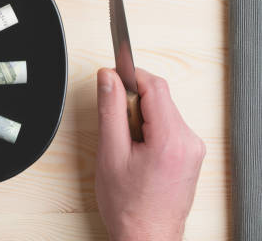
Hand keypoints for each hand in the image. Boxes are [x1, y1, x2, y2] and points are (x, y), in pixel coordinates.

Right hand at [95, 68, 204, 240]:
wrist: (146, 236)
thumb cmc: (128, 205)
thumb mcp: (110, 153)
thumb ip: (110, 109)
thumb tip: (108, 78)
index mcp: (170, 139)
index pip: (154, 86)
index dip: (130, 76)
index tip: (112, 77)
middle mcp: (189, 141)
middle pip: (159, 97)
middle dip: (133, 101)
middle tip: (115, 125)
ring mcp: (193, 148)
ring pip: (163, 110)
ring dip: (141, 116)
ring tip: (126, 143)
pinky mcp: (190, 154)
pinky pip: (169, 125)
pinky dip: (150, 128)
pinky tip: (138, 150)